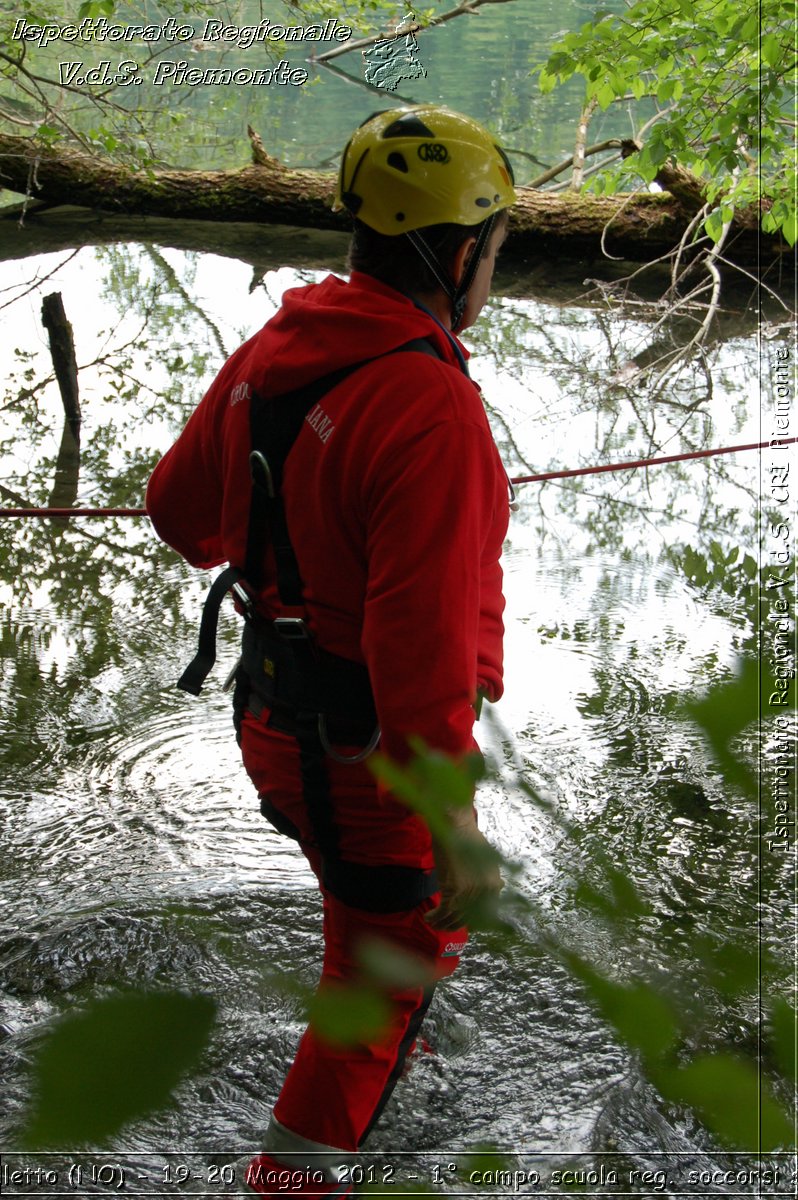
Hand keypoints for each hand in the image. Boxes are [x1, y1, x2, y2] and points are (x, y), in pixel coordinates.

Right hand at [424, 806, 502, 931]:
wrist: (455, 827)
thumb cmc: (468, 838)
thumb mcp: (487, 859)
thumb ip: (491, 876)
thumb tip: (499, 887)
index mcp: (494, 884)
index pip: (484, 913)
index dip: (471, 920)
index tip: (460, 921)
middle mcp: (485, 891)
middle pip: (468, 917)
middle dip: (454, 924)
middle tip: (444, 924)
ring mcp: (470, 891)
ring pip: (454, 917)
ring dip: (442, 923)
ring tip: (433, 922)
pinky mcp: (454, 889)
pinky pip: (443, 911)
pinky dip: (435, 917)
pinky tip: (428, 917)